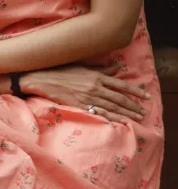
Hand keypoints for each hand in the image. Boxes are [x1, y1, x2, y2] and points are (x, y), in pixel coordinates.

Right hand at [21, 64, 149, 122]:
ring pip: (112, 107)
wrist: (42, 79)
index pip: (121, 85)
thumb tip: (115, 67)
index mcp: (97, 76)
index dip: (135, 91)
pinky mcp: (80, 105)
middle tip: (143, 112)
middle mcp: (96, 87)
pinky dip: (110, 118)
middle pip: (119, 98)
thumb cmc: (60, 71)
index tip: (146, 96)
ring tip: (136, 118)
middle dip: (134, 106)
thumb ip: (100, 69)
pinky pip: (99, 113)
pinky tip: (119, 122)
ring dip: (126, 113)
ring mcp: (88, 97)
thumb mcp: (82, 66)